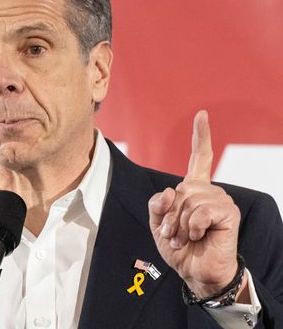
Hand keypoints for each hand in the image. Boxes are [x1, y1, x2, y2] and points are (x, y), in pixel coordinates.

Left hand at [148, 110, 246, 298]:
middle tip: (173, 233)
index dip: (200, 136)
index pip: (198, 157)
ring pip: (188, 199)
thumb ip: (158, 203)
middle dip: (169, 215)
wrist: (194, 271)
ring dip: (179, 224)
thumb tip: (170, 190)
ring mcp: (220, 199)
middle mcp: (208, 190)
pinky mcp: (228, 211)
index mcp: (193, 189)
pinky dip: (193, 226)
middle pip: (179, 188)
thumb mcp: (159, 223)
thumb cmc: (178, 246)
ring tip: (185, 237)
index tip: (202, 114)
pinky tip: (199, 235)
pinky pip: (201, 210)